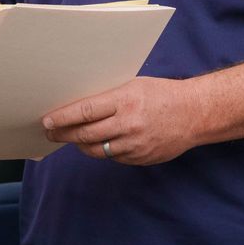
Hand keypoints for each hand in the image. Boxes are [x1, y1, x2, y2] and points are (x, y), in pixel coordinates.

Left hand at [42, 76, 206, 166]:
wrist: (196, 114)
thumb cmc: (163, 94)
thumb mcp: (134, 86)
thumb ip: (109, 96)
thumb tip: (79, 105)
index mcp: (125, 101)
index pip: (85, 111)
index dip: (62, 118)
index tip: (47, 121)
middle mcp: (129, 124)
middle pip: (86, 134)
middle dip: (64, 134)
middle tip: (51, 133)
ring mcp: (135, 144)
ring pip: (97, 150)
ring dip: (80, 144)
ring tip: (71, 138)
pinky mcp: (141, 158)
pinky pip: (113, 157)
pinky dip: (102, 150)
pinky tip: (97, 143)